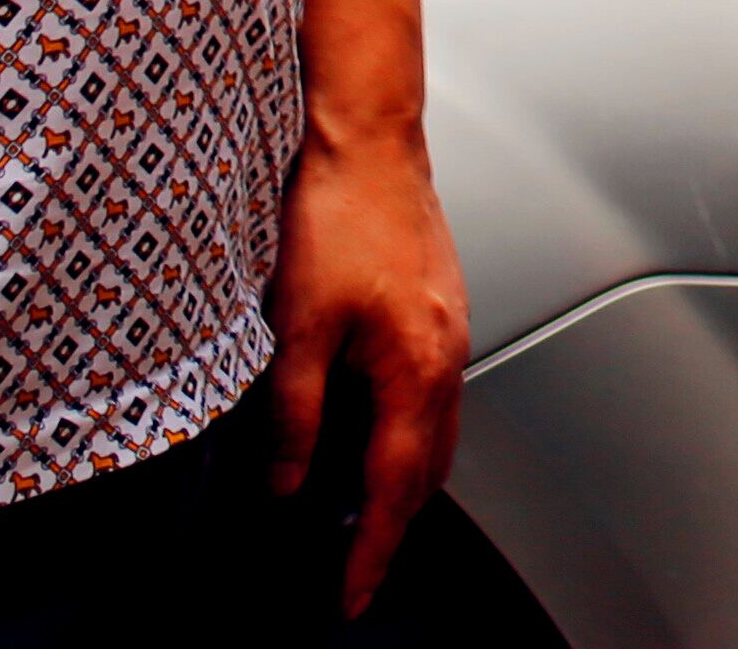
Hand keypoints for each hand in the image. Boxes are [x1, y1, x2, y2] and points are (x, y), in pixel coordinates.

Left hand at [270, 120, 468, 619]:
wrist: (368, 139)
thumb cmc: (335, 215)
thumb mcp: (296, 327)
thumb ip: (294, 415)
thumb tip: (289, 485)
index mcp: (416, 370)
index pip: (394, 490)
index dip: (371, 552)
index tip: (351, 598)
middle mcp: (445, 355)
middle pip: (428, 470)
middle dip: (391, 525)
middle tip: (350, 566)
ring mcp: (448, 329)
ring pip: (434, 432)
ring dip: (399, 479)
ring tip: (350, 511)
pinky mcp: (437, 307)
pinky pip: (431, 393)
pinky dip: (403, 431)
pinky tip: (364, 426)